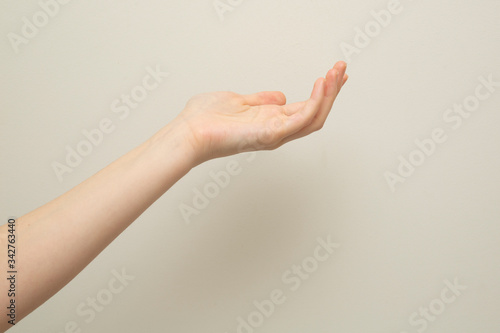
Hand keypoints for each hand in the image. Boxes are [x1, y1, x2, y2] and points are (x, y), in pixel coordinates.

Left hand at [175, 61, 347, 164]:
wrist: (189, 131)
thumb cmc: (206, 119)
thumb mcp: (239, 101)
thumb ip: (261, 100)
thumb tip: (280, 97)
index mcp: (270, 121)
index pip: (306, 108)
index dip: (323, 92)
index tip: (335, 74)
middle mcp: (277, 130)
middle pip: (315, 113)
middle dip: (332, 91)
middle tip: (342, 69)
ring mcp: (275, 134)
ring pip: (314, 117)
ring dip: (329, 94)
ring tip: (336, 73)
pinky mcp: (270, 134)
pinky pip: (301, 120)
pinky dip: (315, 102)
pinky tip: (321, 85)